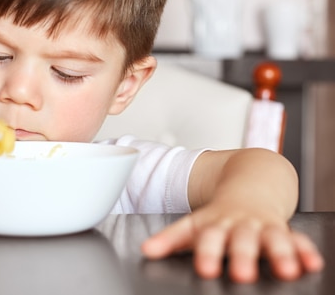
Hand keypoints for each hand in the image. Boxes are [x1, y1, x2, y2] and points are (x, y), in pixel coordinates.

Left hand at [140, 203, 323, 282]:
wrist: (250, 182)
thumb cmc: (219, 214)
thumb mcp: (193, 224)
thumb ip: (170, 239)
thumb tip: (146, 251)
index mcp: (215, 224)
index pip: (208, 238)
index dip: (206, 253)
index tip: (206, 269)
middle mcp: (239, 225)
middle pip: (241, 240)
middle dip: (242, 256)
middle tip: (241, 274)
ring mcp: (263, 226)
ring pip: (272, 239)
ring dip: (279, 253)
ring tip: (286, 270)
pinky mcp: (284, 230)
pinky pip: (297, 239)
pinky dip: (305, 250)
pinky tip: (311, 263)